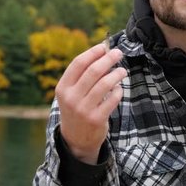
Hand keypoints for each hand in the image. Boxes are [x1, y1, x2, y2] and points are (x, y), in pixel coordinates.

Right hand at [56, 43, 126, 163]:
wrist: (76, 139)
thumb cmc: (77, 107)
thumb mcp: (72, 93)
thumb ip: (83, 75)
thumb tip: (104, 52)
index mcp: (63, 88)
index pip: (78, 63)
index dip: (93, 53)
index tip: (104, 46)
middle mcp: (71, 98)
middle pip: (93, 71)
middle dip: (108, 59)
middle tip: (118, 53)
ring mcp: (83, 109)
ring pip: (105, 84)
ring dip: (116, 74)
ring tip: (122, 71)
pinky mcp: (96, 119)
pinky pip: (112, 99)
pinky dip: (118, 91)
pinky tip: (119, 88)